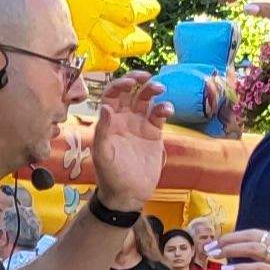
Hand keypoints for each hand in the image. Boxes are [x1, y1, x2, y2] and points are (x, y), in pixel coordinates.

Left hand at [84, 72, 170, 208]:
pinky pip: (160, 114)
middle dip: (136, 80)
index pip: (112, 95)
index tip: (129, 83)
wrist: (129, 193)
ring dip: (152, 90)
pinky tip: (166, 109)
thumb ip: (104, 131)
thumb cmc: (110, 175)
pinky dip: (164, 108)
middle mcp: (124, 118)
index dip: (119, 85)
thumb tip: (106, 108)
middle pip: (130, 92)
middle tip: (146, 76)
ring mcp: (140, 124)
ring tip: (159, 89)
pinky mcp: (155, 132)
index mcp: (109, 121)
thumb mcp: (103, 154)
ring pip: (146, 99)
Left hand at [206, 230, 269, 269]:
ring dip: (228, 250)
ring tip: (213, 254)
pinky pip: (255, 268)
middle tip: (209, 246)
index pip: (258, 234)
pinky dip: (239, 268)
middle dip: (227, 240)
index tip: (223, 240)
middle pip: (250, 237)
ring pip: (249, 249)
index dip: (237, 236)